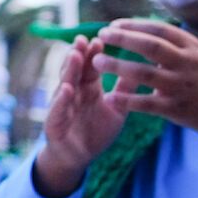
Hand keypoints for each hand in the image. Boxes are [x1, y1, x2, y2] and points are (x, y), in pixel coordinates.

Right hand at [33, 36, 128, 196]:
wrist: (78, 158)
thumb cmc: (96, 131)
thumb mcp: (116, 108)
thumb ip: (125, 90)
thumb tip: (143, 68)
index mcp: (87, 88)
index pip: (90, 66)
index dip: (94, 53)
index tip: (101, 39)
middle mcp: (73, 93)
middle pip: (75, 70)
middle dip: (78, 55)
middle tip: (84, 39)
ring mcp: (62, 106)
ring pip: (64, 84)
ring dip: (68, 70)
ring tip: (74, 56)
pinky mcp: (54, 123)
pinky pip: (58, 109)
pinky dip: (61, 100)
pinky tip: (67, 89)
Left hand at [92, 21, 197, 170]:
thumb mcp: (194, 53)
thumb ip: (168, 42)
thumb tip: (132, 25)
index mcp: (191, 46)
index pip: (159, 29)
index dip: (134, 25)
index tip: (112, 24)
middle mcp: (187, 63)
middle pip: (151, 47)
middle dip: (124, 39)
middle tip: (101, 35)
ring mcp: (182, 86)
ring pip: (145, 74)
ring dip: (118, 66)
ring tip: (97, 62)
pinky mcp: (176, 108)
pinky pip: (147, 104)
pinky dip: (127, 100)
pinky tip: (108, 98)